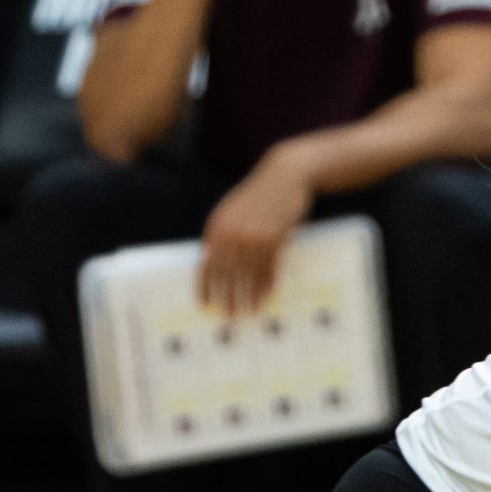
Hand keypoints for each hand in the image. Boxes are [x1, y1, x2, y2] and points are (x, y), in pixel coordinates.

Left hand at [197, 150, 311, 315]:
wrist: (285, 175)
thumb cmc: (260, 194)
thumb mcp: (234, 210)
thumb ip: (223, 233)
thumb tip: (213, 260)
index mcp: (217, 226)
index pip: (206, 264)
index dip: (204, 287)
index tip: (205, 305)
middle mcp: (232, 232)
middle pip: (226, 273)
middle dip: (226, 298)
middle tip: (228, 316)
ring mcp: (253, 235)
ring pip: (248, 273)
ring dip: (248, 295)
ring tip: (248, 312)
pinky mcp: (274, 237)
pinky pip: (268, 266)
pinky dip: (267, 283)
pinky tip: (267, 295)